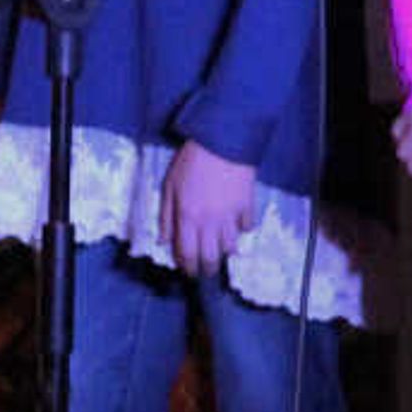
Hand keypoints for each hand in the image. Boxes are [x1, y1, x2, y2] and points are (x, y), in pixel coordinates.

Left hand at [160, 142, 258, 277]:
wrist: (222, 141)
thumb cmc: (191, 161)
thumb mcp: (169, 186)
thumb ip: (165, 216)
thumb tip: (163, 241)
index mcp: (187, 217)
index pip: (186, 253)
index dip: (187, 266)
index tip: (188, 271)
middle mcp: (209, 222)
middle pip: (210, 257)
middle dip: (207, 268)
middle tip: (205, 270)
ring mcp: (231, 215)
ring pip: (230, 246)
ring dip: (224, 251)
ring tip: (220, 249)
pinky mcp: (247, 205)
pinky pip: (247, 226)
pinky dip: (242, 229)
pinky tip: (237, 226)